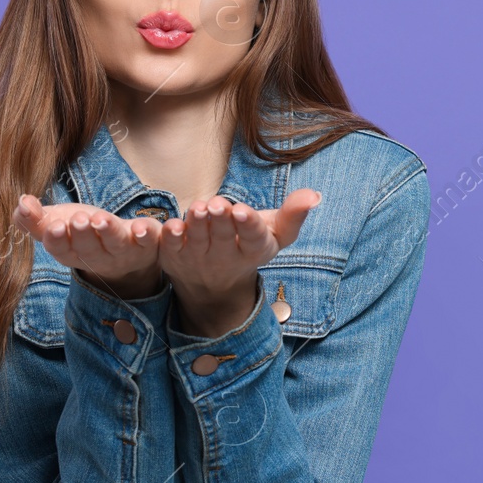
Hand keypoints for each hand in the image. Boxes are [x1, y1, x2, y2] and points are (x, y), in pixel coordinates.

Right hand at [12, 194, 164, 297]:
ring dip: (109, 232)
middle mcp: (97, 258)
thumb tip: (21, 202)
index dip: (57, 241)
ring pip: (115, 245)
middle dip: (82, 235)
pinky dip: (146, 234)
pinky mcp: (147, 245)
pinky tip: (142, 227)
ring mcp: (124, 253)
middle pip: (88, 249)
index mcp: (72, 254)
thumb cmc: (84, 234)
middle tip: (78, 219)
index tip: (54, 227)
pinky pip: (148, 241)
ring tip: (101, 219)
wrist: (125, 251)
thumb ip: (34, 219)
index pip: (61, 251)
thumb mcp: (57, 224)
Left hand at [161, 190, 321, 336]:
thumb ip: (293, 215)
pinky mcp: (174, 258)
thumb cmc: (250, 247)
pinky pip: (169, 247)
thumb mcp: (277, 236)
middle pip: (223, 238)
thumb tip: (314, 195)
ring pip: (197, 241)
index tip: (243, 211)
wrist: (216, 287)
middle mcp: (225, 257)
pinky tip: (171, 225)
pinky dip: (169, 237)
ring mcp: (198, 259)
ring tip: (199, 208)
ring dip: (196, 225)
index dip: (247, 224)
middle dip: (220, 220)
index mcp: (253, 249)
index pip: (252, 237)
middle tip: (217, 204)